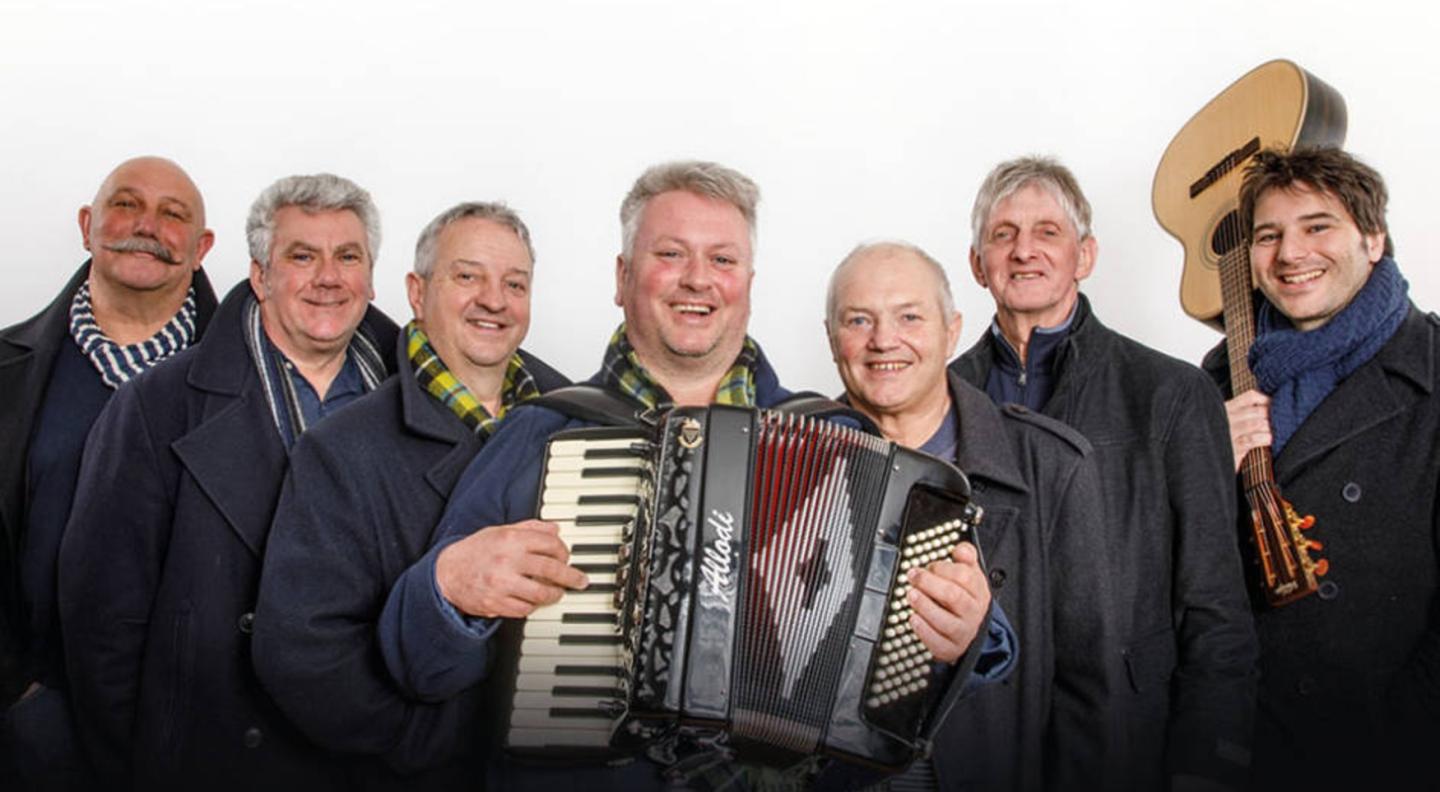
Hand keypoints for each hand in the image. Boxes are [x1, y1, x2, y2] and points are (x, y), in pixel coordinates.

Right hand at [434, 519, 588, 618]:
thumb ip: (529, 528)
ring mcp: (503, 584)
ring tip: (558, 593)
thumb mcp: (500, 531)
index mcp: (511, 539)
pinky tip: (535, 601)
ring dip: (555, 594)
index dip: (564, 551)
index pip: (550, 544)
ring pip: (542, 593)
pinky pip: (526, 609)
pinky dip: (534, 606)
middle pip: (552, 570)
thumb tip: (555, 529)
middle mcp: (508, 561)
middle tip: (580, 581)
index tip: (566, 557)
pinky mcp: (497, 604)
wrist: (447, 573)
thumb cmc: (476, 551)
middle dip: (571, 577)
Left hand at [907, 542, 991, 663]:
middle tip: (913, 576)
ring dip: (925, 606)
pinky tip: (913, 618)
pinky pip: (937, 642)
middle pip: (954, 597)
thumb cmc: (964, 600)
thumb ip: (966, 559)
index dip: (945, 568)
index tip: (930, 565)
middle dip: (930, 584)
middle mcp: (973, 613)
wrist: (969, 633)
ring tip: (911, 595)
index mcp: (979, 592)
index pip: (965, 577)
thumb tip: (961, 548)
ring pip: (945, 621)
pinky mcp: (950, 648)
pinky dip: (923, 630)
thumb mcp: (970, 577)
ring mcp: (963, 632)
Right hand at [1225, 389, 1272, 471]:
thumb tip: (1267, 408)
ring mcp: (1228, 433)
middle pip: (1256, 411)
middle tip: (1279, 422)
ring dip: (1269, 428)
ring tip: (1274, 432)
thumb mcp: (1226, 423)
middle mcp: (1226, 418)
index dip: (1266, 399)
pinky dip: (1264, 439)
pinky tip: (1268, 440)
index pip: (1249, 397)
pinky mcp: (1232, 449)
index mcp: (1226, 409)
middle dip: (1271, 416)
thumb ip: (1241, 414)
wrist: (1203, 462)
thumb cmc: (1220, 441)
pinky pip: (1252, 440)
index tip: (1275, 405)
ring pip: (1255, 424)